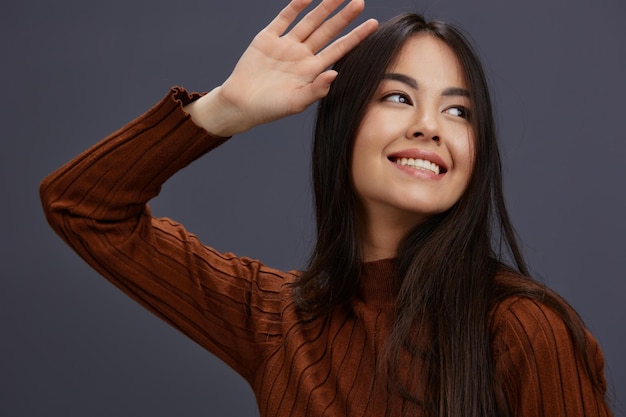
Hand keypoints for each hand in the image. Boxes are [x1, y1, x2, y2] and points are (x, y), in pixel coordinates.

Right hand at [186, 0, 377, 136]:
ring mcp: (285, 45)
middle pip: (327, 31)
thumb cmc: (269, 108)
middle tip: (360, 2)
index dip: (356, 36)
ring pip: (309, 22)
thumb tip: (335, 73)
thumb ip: (316, 89)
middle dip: (344, 17)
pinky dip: (295, 6)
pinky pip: (284, 18)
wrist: (240, 104)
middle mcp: (301, 55)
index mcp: (311, 70)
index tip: (373, 24)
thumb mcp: (296, 103)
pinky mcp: (267, 38)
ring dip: (324, 8)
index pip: (338, 49)